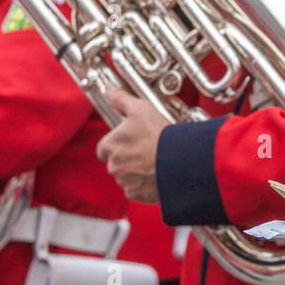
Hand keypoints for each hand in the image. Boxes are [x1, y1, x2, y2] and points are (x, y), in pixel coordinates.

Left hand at [95, 87, 167, 202]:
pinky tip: (156, 175)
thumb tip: (108, 90)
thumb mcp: (140, 108)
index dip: (116, 144)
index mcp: (109, 146)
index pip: (103, 148)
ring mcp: (125, 181)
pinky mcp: (137, 194)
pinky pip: (136, 190)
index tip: (129, 141)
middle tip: (146, 150)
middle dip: (127, 158)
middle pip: (115, 163)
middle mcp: (113, 166)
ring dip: (136, 171)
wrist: (180, 160)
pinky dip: (144, 185)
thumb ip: (121, 99)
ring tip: (154, 162)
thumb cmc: (159, 134)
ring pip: (126, 177)